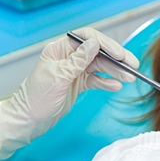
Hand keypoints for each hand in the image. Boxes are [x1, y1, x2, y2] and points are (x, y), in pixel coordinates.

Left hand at [0, 28, 138, 159]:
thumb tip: (95, 43)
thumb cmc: (35, 99)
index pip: (87, 38)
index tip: (119, 54)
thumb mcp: (58, 77)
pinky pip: (97, 79)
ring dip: (116, 71)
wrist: (27, 122)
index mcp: (60, 50)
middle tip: (133, 66)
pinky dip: (107, 82)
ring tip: (130, 78)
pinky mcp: (78, 83)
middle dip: (116, 59)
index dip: (105, 44)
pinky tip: (117, 86)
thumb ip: (78, 60)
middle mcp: (69, 57)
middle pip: (98, 52)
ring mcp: (74, 71)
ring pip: (100, 66)